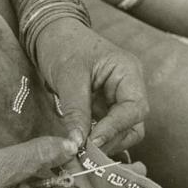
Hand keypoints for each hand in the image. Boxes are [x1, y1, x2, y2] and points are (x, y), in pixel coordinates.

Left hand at [36, 18, 148, 152]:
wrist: (52, 35)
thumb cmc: (63, 46)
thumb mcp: (68, 77)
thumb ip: (76, 111)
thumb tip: (77, 143)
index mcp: (128, 73)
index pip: (135, 109)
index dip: (116, 128)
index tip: (93, 142)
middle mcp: (129, 88)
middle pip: (133, 125)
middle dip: (111, 140)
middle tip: (85, 152)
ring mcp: (117, 100)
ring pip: (122, 132)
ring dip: (104, 144)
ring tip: (80, 150)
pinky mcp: (104, 109)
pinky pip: (107, 130)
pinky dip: (96, 140)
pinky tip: (80, 146)